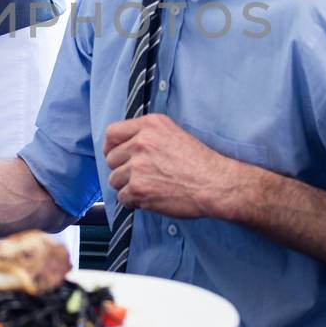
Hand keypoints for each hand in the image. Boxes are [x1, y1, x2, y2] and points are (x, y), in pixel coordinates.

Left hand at [103, 114, 248, 220]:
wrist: (214, 184)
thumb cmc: (199, 162)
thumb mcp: (173, 134)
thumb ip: (147, 135)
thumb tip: (124, 147)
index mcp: (149, 125)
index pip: (112, 133)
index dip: (111, 147)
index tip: (116, 156)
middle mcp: (140, 142)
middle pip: (111, 159)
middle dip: (122, 170)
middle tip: (140, 177)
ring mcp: (137, 166)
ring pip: (114, 179)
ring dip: (127, 187)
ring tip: (148, 188)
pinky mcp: (138, 188)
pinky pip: (122, 197)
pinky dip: (133, 201)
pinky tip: (150, 198)